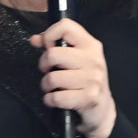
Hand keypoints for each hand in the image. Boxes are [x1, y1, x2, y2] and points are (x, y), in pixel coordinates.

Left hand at [30, 18, 115, 137]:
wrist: (101, 110)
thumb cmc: (85, 82)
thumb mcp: (74, 60)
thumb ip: (54, 46)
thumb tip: (35, 39)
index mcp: (90, 45)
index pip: (65, 26)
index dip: (49, 35)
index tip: (49, 48)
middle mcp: (93, 60)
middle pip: (52, 54)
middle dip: (43, 65)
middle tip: (49, 71)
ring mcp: (93, 79)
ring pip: (52, 78)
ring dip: (46, 86)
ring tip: (53, 87)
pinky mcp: (89, 98)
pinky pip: (56, 97)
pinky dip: (50, 100)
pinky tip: (55, 99)